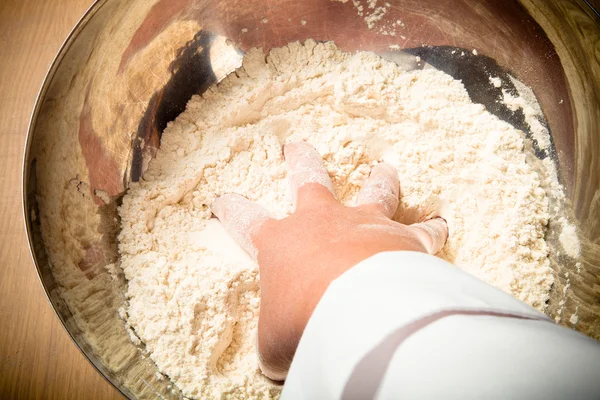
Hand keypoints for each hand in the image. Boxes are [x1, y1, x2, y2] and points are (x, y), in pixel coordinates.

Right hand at [212, 142, 447, 380]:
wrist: (358, 312)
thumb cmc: (304, 322)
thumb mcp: (275, 341)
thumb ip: (276, 341)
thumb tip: (278, 359)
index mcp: (281, 243)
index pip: (246, 221)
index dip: (232, 210)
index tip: (223, 200)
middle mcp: (322, 222)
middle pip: (308, 180)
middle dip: (301, 161)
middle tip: (296, 146)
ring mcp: (364, 223)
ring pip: (373, 191)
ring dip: (379, 180)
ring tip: (385, 169)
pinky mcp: (404, 237)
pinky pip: (423, 228)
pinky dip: (433, 227)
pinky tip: (442, 222)